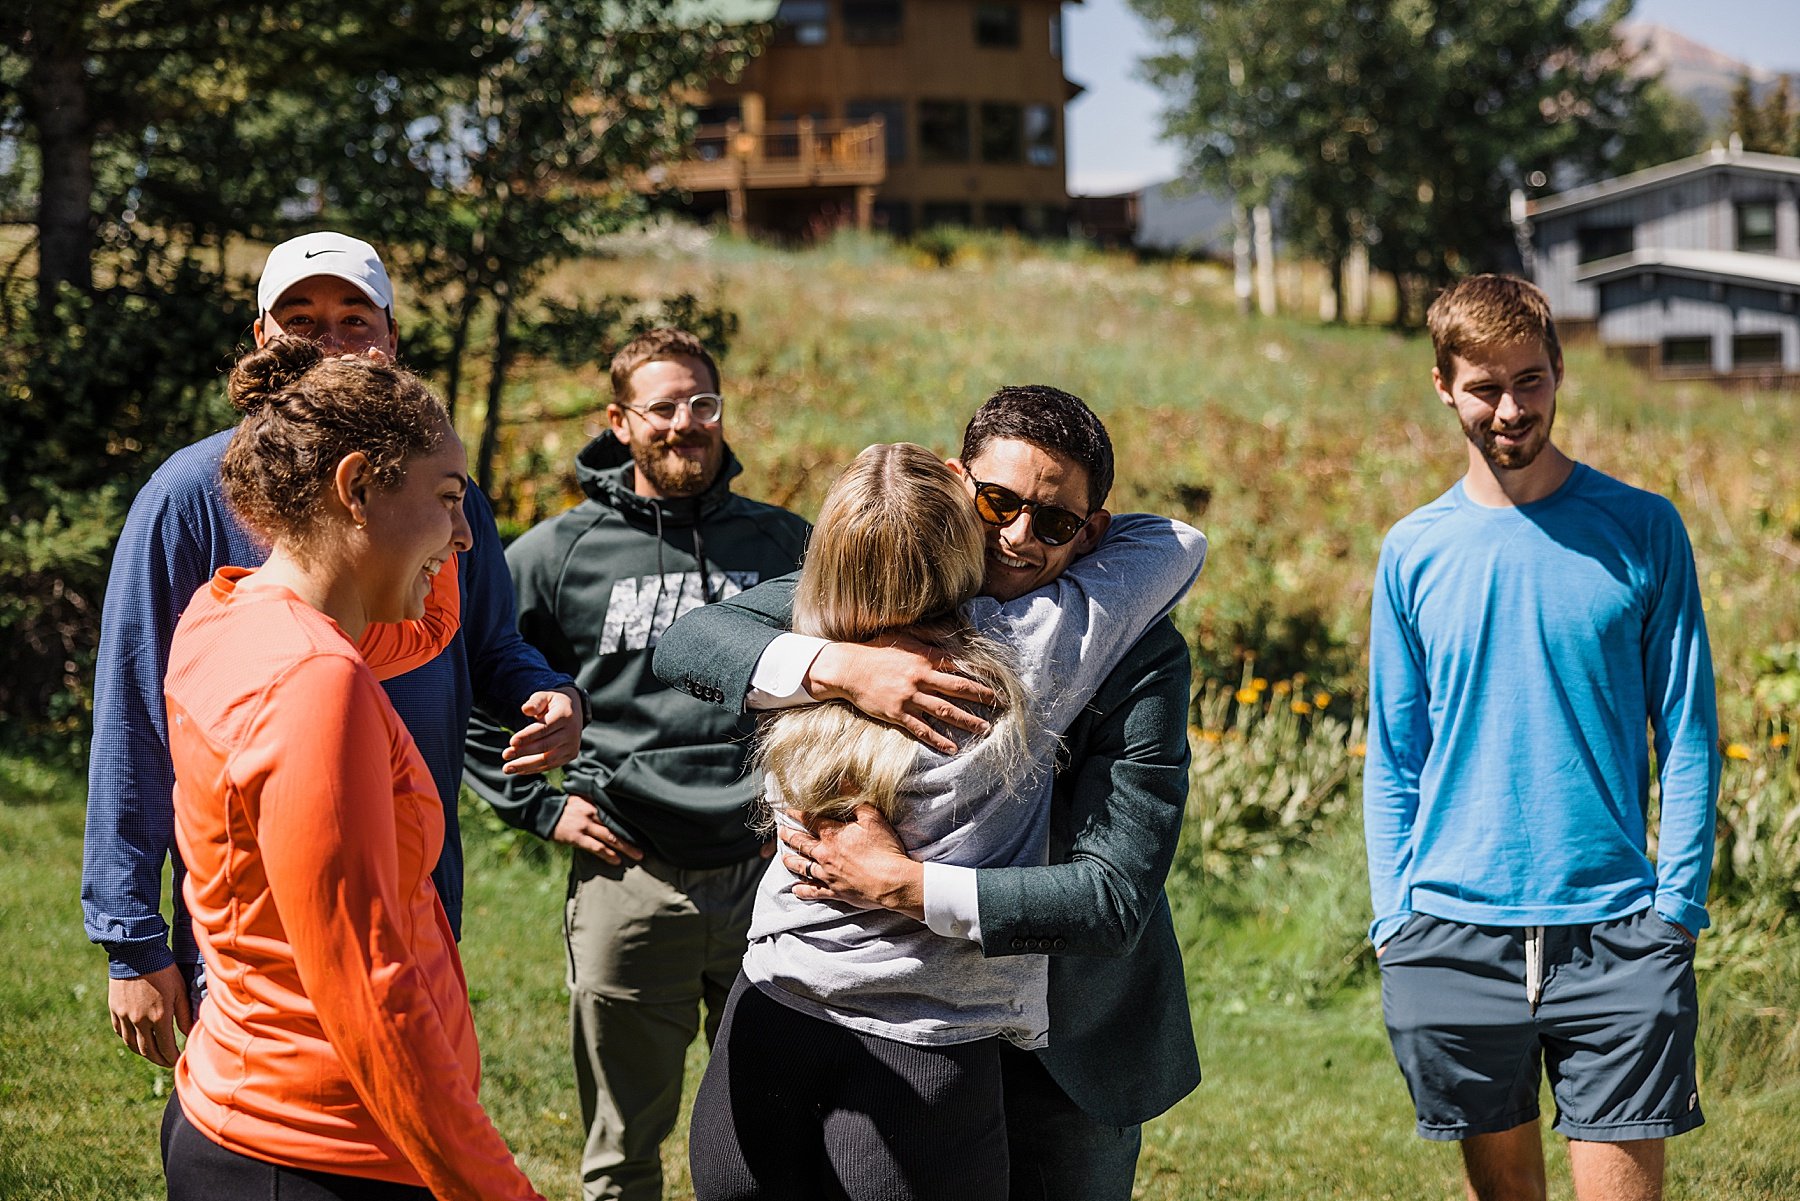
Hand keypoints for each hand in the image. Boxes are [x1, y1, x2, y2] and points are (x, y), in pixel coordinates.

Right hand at [108, 964, 191, 1067]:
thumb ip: (184, 1014)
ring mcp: (125, 1017)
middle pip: (148, 1050)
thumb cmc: (164, 971)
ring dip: (143, 1053)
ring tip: (153, 1055)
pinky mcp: (115, 1010)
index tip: (177, 1060)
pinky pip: (120, 1032)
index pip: (166, 1047)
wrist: (137, 954)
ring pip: (132, 1045)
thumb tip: (188, 1032)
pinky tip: (136, 1041)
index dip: (172, 1057)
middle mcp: (139, 1021)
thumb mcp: (180, 991)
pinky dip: (129, 1041)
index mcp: (159, 1018)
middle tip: (166, 1062)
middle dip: (159, 1059)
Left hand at [501, 686, 583, 774]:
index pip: (544, 729)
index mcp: (565, 716)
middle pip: (545, 746)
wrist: (574, 711)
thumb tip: (525, 709)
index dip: (528, 736)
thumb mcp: (545, 696)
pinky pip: (549, 765)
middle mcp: (571, 733)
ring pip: (547, 760)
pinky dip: (533, 768)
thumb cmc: (553, 703)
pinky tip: (519, 769)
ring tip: (507, 768)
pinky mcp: (569, 756)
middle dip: (523, 752)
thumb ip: (535, 702)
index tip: (511, 742)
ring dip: (526, 765)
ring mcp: (571, 746)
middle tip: (505, 755)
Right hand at [551, 794, 643, 864]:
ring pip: (610, 837)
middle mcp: (593, 813)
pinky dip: (608, 854)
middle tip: (645, 847)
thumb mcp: (582, 799)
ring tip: (637, 856)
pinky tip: (616, 861)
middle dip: (632, 837)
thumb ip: (596, 804)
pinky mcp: (577, 837)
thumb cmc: (564, 806)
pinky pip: (596, 847)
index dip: (631, 822)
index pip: (617, 813)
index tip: (644, 829)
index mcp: (595, 802)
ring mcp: (585, 825)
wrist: (543, 810)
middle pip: (618, 826)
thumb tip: (611, 811)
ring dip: (625, 848)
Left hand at [780, 803, 923, 920]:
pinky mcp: (834, 892)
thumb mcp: (872, 817)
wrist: (891, 882)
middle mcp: (825, 855)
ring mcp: (828, 875)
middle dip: (790, 836)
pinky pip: (813, 891)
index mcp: (833, 835)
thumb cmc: (885, 849)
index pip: (810, 821)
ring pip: (803, 867)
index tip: (787, 810)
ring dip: (792, 862)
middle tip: (780, 832)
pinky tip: (796, 889)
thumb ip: (855, 799)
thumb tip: (843, 779)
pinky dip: (803, 890)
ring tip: (784, 858)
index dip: (798, 814)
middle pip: (802, 844)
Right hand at [804, 633, 997, 754]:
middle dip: (982, 698)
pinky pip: (922, 728)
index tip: (995, 682)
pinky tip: (952, 747)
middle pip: (958, 689)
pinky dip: (938, 739)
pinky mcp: (897, 713)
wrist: (848, 668)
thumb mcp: (904, 635)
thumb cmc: (877, 650)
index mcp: (925, 658)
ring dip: (967, 720)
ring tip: (985, 728)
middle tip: (1000, 705)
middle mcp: (921, 677)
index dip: (979, 674)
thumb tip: (950, 633)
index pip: (959, 666)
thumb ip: (928, 634)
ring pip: (945, 711)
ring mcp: (909, 697)